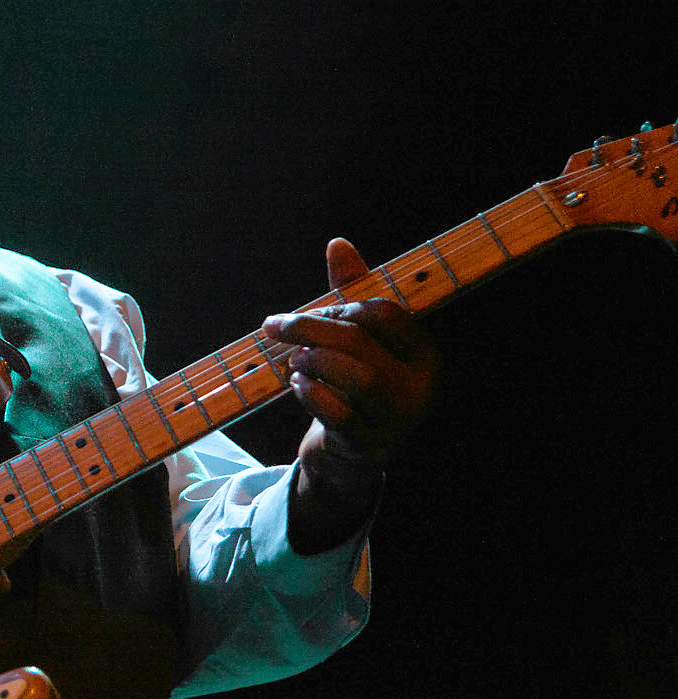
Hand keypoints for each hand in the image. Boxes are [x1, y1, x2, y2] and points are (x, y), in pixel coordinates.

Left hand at [262, 238, 439, 549]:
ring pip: (356, 377)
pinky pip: (338, 413)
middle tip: (277, 326)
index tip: (312, 312)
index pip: (385, 312)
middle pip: (361, 342)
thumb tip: (338, 244)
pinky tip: (297, 384)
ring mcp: (396, 419)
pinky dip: (310, 393)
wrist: (348, 455)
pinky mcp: (367, 445)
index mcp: (422, 354)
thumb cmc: (351, 385)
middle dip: (311, 328)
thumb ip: (349, 292)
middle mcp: (418, 387)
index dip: (340, 305)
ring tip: (293, 360)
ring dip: (312, 361)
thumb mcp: (354, 338)